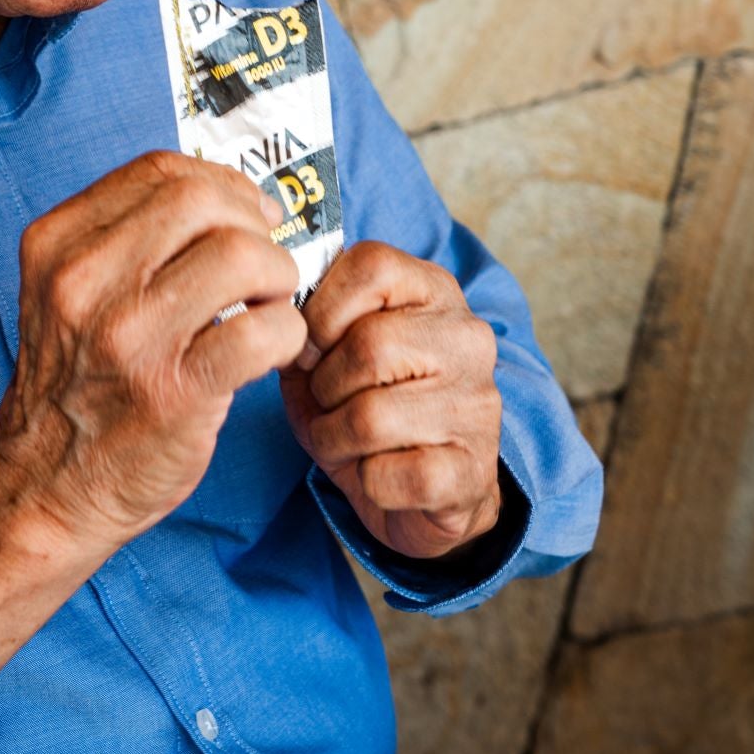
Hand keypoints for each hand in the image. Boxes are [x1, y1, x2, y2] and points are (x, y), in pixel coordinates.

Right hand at [0, 150, 306, 556]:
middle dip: (252, 224)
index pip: (159, 171)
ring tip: (269, 305)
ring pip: (241, 257)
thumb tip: (227, 197)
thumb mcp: (67, 290)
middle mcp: (85, 282)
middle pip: (202, 201)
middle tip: (263, 261)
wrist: (44, 488)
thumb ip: (126, 237)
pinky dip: (286, 333)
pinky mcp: (173, 393)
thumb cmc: (76, 385)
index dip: (221, 183)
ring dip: (277, 276)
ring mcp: (129, 338)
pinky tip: (271, 350)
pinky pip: (262, 331)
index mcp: (57, 244)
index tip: (245, 213)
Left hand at [279, 240, 501, 559]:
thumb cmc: (371, 405)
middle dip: (325, 385)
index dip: (322, 310)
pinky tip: (377, 473)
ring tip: (344, 442)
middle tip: (327, 404)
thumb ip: (306, 322)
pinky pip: (388, 475)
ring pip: (371, 417)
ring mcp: (476, 405)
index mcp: (433, 291)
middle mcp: (466, 339)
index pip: (371, 265)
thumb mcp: (332, 352)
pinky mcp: (469, 471)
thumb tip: (277, 312)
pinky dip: (365, 481)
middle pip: (368, 346)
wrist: (429, 488)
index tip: (311, 349)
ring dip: (335, 438)